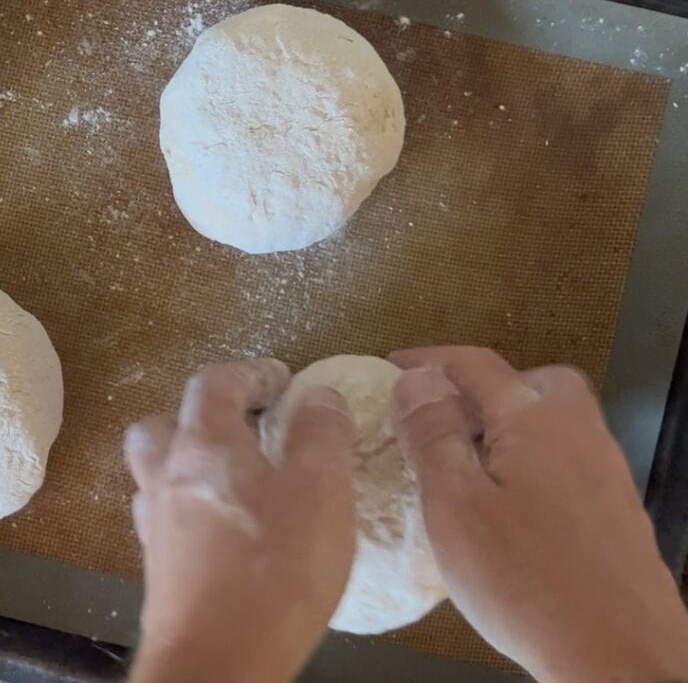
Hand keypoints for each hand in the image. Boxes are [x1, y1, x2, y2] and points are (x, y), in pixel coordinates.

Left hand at [125, 358, 354, 682]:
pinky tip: (227, 532)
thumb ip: (321, 433)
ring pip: (162, 472)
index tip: (283, 380)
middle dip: (205, 415)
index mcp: (203, 443)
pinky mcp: (161, 571)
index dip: (250, 372)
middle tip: (248, 427)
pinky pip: (171, 519)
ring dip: (195, 463)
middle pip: (166, 423)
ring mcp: (157, 525)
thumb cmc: (273, 569)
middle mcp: (167, 475)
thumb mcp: (320, 490)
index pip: (213, 381)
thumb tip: (320, 394)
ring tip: (240, 479)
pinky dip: (195, 509)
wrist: (216, 666)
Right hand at [390, 346, 687, 682]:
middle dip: (481, 386)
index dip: (428, 360)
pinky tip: (508, 502)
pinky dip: (530, 457)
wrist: (621, 660)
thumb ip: (432, 433)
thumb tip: (416, 378)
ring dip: (507, 423)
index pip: (474, 364)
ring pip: (551, 421)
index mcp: (535, 417)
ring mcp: (604, 470)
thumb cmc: (528, 582)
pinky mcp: (616, 510)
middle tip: (441, 413)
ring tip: (466, 460)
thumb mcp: (455, 504)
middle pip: (529, 381)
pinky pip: (565, 458)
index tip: (391, 366)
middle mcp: (578, 431)